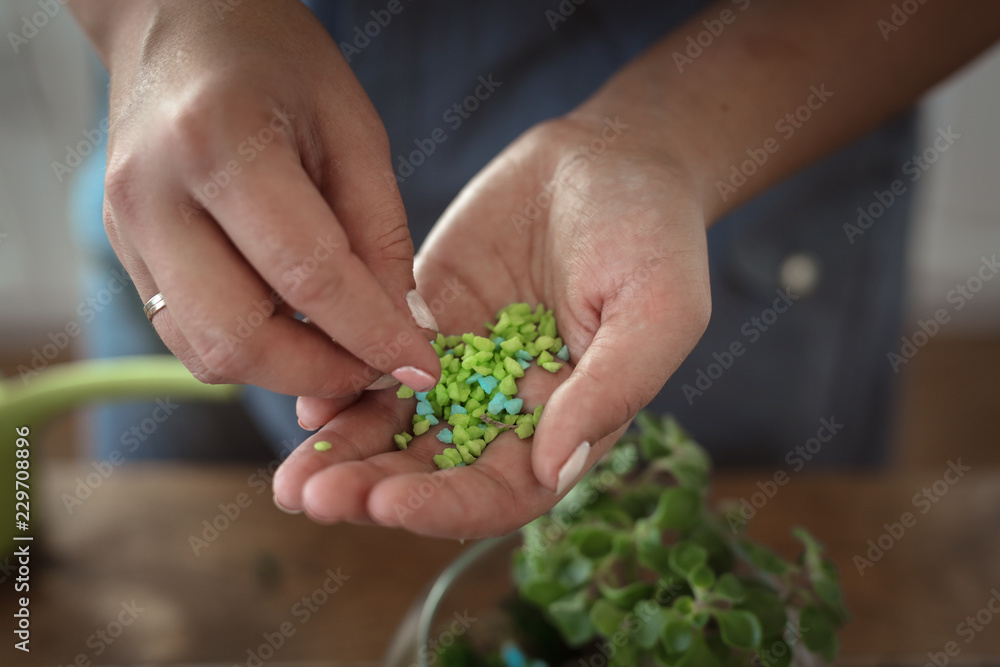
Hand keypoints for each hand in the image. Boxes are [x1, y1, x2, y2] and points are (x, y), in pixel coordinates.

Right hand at [95, 0, 440, 395]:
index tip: (422, 368)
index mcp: (219, 142)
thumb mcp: (354, 128)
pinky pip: (186, 334)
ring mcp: (126, 229)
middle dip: (322, 372)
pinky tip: (292, 324)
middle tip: (376, 366)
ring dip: (284, 370)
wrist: (178, 25)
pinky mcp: (123, 251)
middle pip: (240, 337)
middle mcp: (155, 196)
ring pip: (206, 352)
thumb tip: (399, 327)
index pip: (309, 276)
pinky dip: (249, 348)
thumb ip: (379, 232)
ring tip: (338, 346)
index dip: (374, 336)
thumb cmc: (277, 60)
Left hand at [274, 114, 711, 537]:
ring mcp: (461, 364)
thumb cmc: (654, 235)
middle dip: (374, 489)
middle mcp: (506, 408)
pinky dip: (343, 388)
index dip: (447, 506)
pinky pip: (376, 362)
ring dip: (346, 455)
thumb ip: (610, 390)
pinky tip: (309, 405)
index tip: (391, 501)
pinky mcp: (425, 318)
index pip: (502, 491)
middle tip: (313, 497)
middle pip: (434, 470)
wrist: (611, 157)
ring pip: (397, 426)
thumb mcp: (658, 310)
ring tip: (291, 475)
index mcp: (566, 424)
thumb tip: (549, 466)